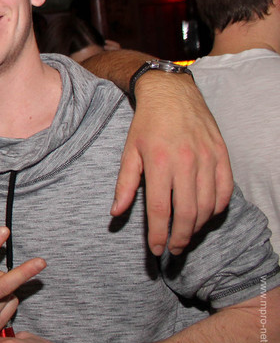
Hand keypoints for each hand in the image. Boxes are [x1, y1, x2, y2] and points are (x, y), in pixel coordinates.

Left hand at [113, 71, 232, 255]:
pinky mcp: (222, 155)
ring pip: (208, 205)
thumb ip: (125, 184)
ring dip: (197, 226)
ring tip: (185, 235)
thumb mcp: (129, 151)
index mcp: (159, 162)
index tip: (156, 249)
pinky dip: (217, 208)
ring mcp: (208, 159)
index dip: (159, 234)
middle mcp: (186, 162)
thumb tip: (116, 213)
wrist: (172, 93)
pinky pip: (225, 191)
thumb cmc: (146, 123)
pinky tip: (205, 215)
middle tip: (173, 249)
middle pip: (187, 213)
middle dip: (180, 237)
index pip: (161, 209)